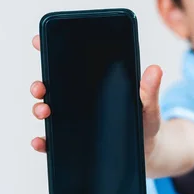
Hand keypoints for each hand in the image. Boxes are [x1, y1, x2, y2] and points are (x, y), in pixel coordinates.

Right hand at [30, 34, 163, 160]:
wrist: (147, 153)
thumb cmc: (145, 125)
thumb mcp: (149, 107)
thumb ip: (149, 91)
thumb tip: (155, 69)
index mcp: (94, 85)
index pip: (69, 65)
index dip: (51, 50)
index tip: (39, 41)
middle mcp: (78, 102)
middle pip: (51, 88)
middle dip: (40, 85)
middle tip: (42, 87)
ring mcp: (73, 123)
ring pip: (48, 112)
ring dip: (39, 109)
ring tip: (44, 111)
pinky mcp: (72, 145)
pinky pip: (52, 142)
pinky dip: (42, 142)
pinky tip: (41, 141)